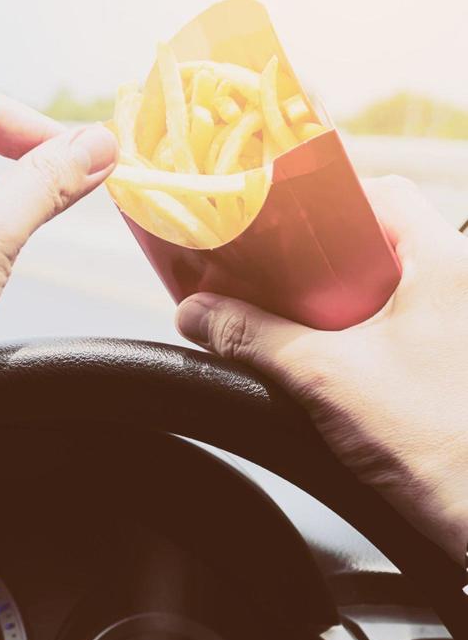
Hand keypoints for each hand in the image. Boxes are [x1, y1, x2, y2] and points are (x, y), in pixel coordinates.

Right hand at [176, 176, 467, 558]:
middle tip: (268, 273)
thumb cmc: (442, 445)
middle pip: (379, 243)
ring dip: (335, 302)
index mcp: (448, 263)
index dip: (322, 198)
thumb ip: (254, 339)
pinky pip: (399, 331)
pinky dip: (356, 338)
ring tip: (289, 321)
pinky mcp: (452, 370)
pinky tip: (324, 365)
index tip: (275, 217)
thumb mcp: (325, 378)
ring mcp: (459, 329)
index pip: (381, 194)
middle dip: (317, 257)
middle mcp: (463, 287)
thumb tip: (198, 315)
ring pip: (388, 290)